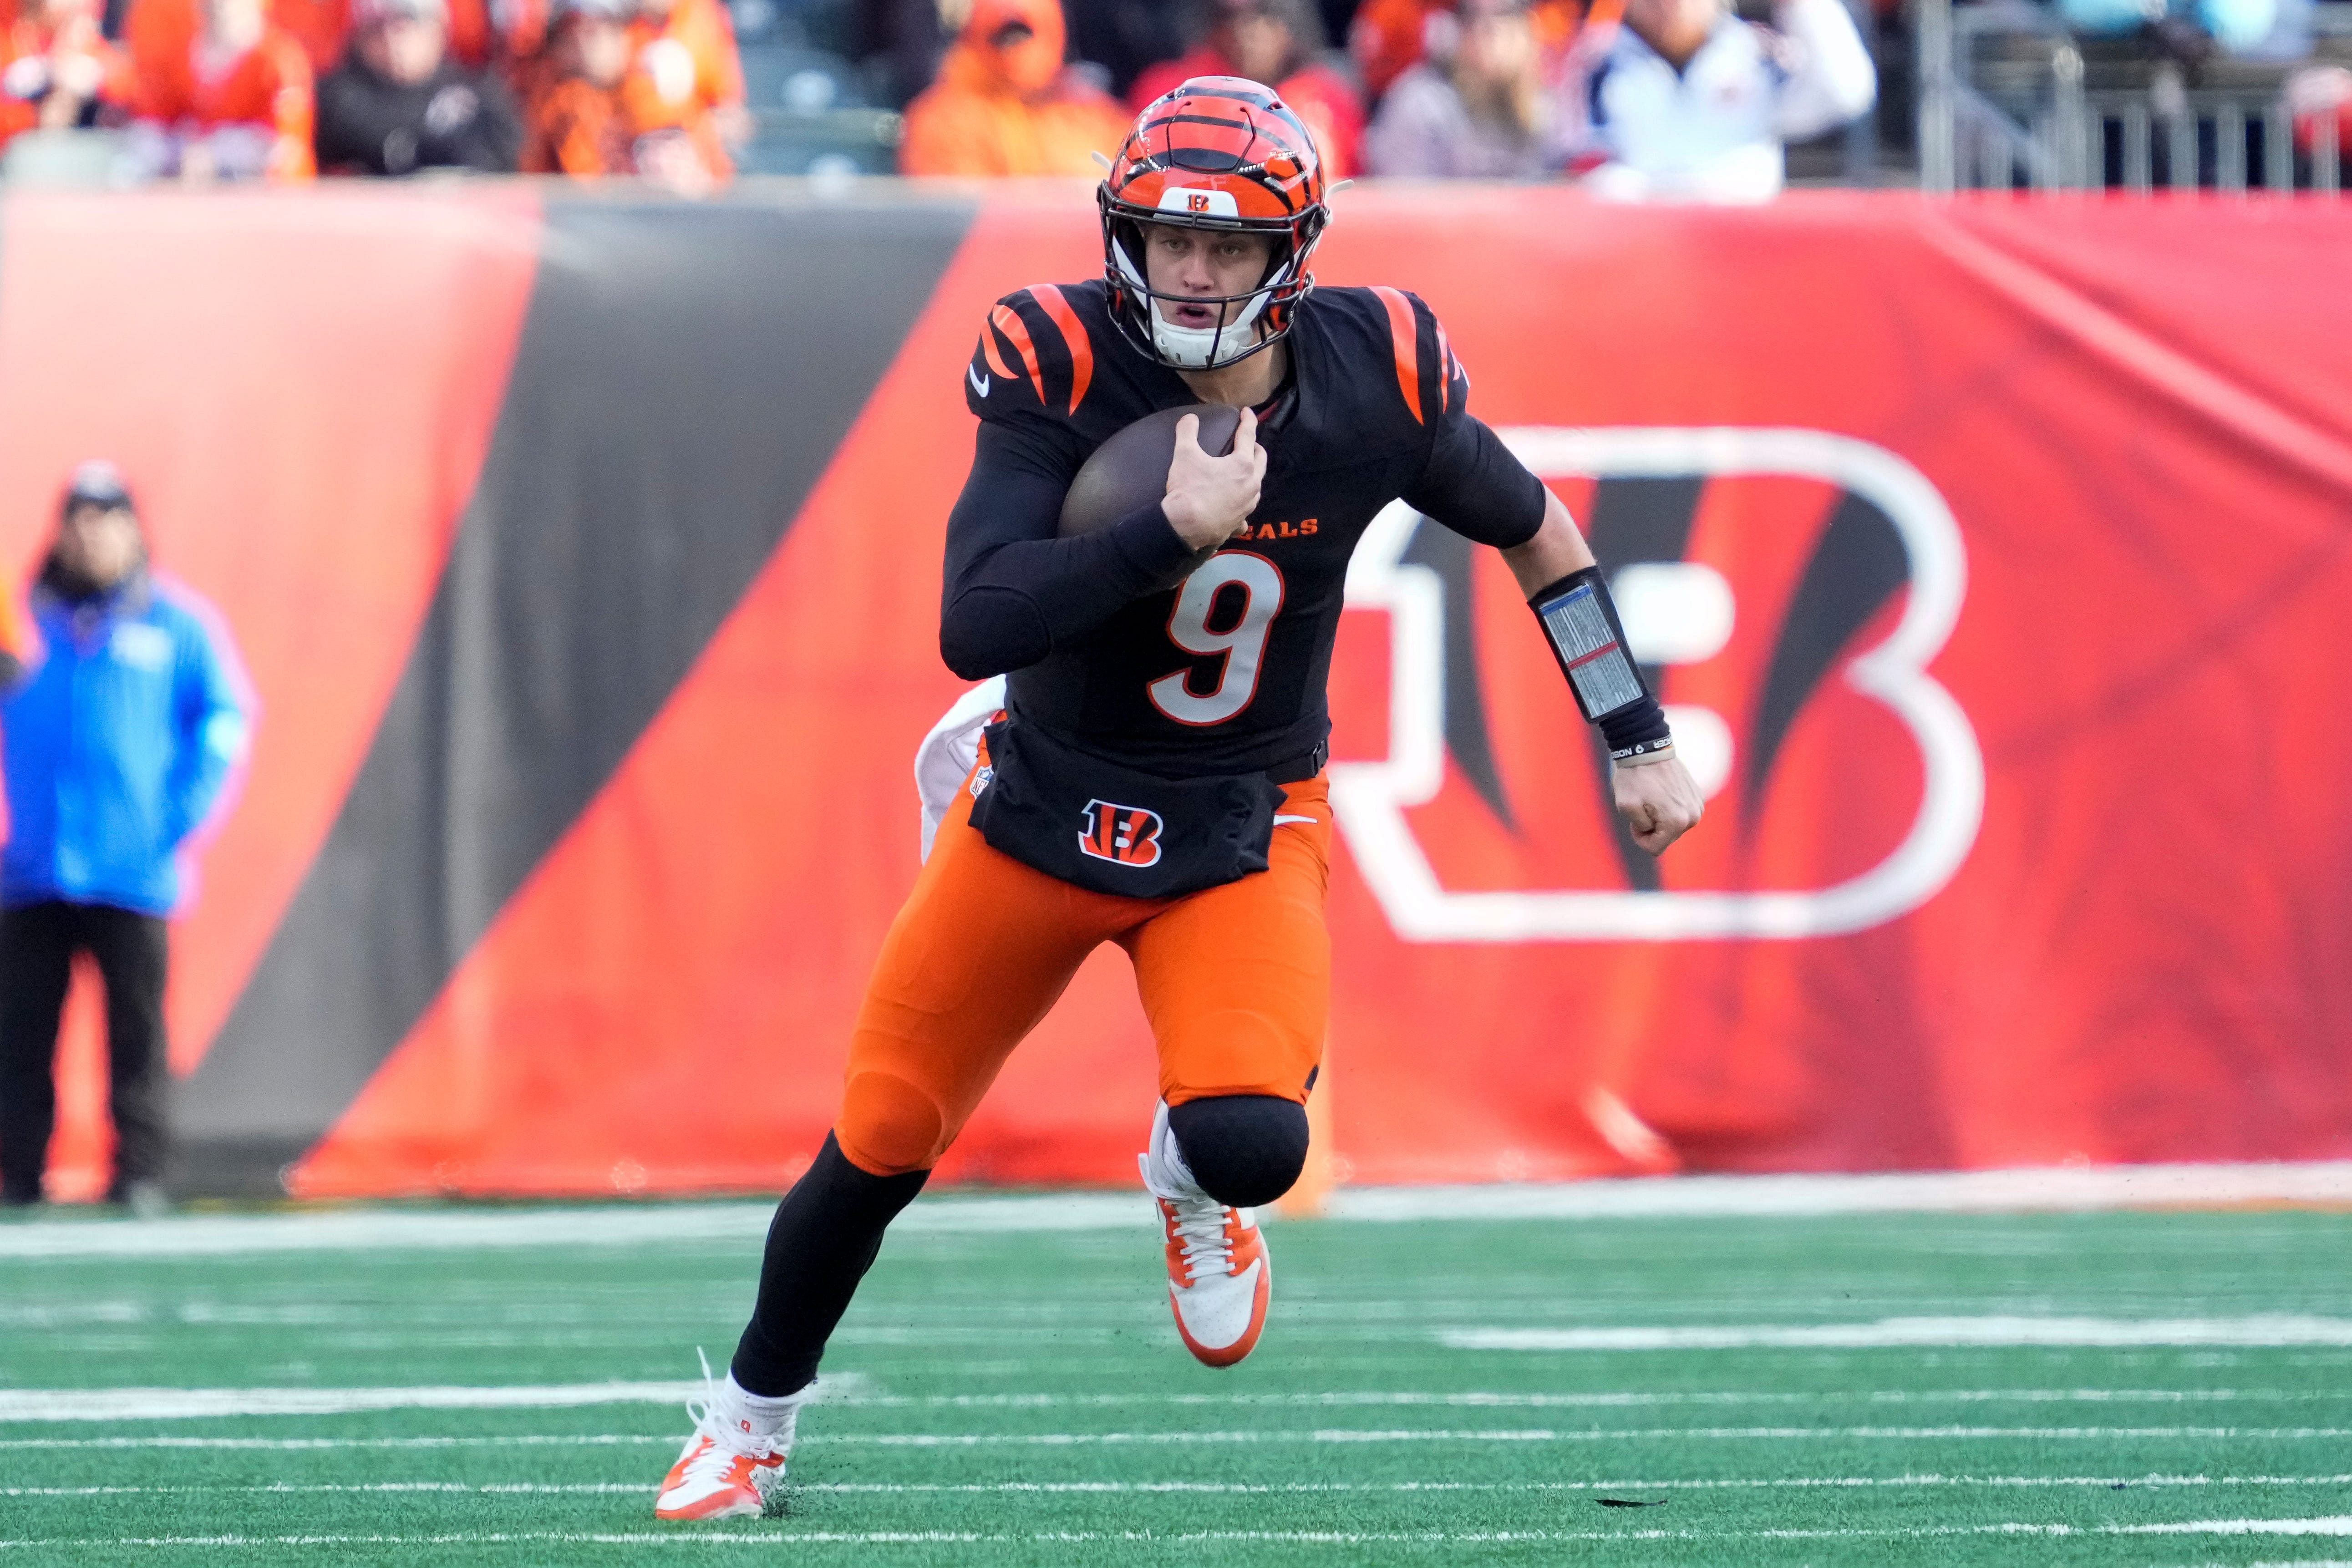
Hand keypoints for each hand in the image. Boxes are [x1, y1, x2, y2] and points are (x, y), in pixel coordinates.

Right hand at [1160, 407, 1264, 551]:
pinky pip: (1245, 514)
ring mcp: (1247, 506)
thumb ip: (1187, 432)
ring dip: (1253, 475)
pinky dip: (1242, 507)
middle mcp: (1251, 485)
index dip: (1248, 421)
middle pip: (1261, 460)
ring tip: (1244, 472)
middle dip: (1256, 448)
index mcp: (1242, 465)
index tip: (1247, 412)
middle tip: (1249, 442)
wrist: (1184, 527)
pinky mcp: (1238, 523)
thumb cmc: (1188, 489)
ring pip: (1256, 486)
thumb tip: (1189, 418)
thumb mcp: (1184, 454)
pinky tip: (1237, 509)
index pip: (1248, 435)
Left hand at [1614, 752, 1703, 855]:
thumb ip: (1641, 828)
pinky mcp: (1698, 796)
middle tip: (1643, 806)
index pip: (1654, 848)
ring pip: (1674, 827)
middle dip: (1652, 828)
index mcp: (1677, 822)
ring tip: (1652, 798)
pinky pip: (1681, 814)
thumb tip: (1653, 830)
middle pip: (1667, 838)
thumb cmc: (1634, 777)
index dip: (1639, 837)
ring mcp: (1698, 805)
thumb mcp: (1626, 807)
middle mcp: (1693, 816)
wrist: (1647, 748)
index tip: (1635, 820)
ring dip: (1661, 818)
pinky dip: (1669, 808)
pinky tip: (1662, 792)